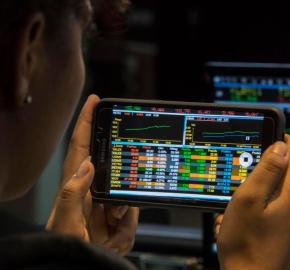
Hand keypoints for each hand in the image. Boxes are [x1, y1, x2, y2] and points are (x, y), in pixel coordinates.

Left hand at [46, 95, 139, 255]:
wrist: (83, 264)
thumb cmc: (67, 246)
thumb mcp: (67, 224)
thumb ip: (74, 194)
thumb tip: (87, 165)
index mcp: (75, 183)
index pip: (81, 145)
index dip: (87, 121)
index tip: (95, 101)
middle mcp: (91, 187)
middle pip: (112, 165)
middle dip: (120, 175)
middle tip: (114, 203)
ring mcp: (107, 200)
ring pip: (127, 191)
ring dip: (124, 211)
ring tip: (110, 226)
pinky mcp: (119, 212)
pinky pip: (133, 209)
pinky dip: (128, 222)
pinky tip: (116, 232)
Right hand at [216, 135, 289, 269]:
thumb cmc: (247, 244)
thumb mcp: (248, 199)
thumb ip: (266, 169)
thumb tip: (281, 146)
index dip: (280, 137)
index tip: (265, 135)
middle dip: (268, 167)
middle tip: (246, 178)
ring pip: (284, 186)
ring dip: (263, 187)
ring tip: (241, 203)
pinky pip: (281, 203)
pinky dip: (264, 203)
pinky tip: (246, 217)